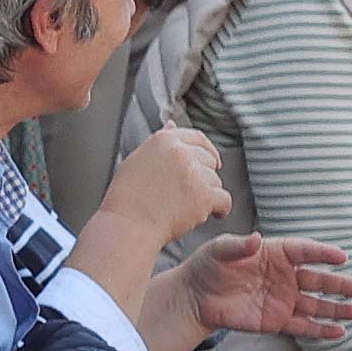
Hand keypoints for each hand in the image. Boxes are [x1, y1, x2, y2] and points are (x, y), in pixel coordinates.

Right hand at [98, 126, 232, 249]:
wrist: (128, 225)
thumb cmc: (127, 198)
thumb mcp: (137, 159)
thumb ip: (159, 142)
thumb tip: (172, 125)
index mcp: (164, 140)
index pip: (197, 138)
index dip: (206, 151)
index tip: (211, 161)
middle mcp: (181, 152)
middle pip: (209, 160)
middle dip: (204, 176)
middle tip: (192, 193)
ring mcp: (194, 173)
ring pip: (216, 181)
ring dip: (208, 194)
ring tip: (188, 207)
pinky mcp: (204, 195)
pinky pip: (224, 199)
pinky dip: (221, 209)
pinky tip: (214, 214)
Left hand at [178, 234, 351, 339]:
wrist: (195, 297)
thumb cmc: (208, 266)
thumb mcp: (219, 250)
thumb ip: (239, 246)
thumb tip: (257, 239)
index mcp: (276, 253)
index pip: (305, 251)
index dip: (323, 254)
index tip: (342, 257)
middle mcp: (285, 276)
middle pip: (320, 280)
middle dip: (343, 285)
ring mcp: (283, 299)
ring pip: (316, 305)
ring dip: (338, 309)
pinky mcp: (276, 321)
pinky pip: (302, 326)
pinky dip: (320, 330)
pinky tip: (339, 331)